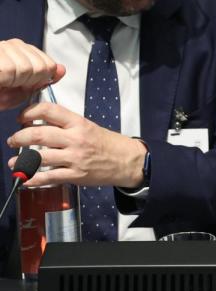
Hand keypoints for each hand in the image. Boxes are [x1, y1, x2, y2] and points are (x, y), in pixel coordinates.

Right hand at [0, 39, 65, 109]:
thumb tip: (62, 69)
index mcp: (22, 50)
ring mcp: (2, 48)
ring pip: (27, 68)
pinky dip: (5, 81)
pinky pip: (11, 70)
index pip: (49, 64)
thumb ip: (44, 78)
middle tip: (11, 86)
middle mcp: (11, 44)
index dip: (40, 80)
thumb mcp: (23, 89)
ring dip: (15, 83)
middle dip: (29, 83)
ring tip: (3, 84)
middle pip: (40, 66)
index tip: (24, 85)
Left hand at [6, 102, 146, 187]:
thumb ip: (65, 124)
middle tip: (13, 140)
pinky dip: (33, 179)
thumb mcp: (88, 126)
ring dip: (21, 160)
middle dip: (18, 137)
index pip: (48, 110)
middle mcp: (75, 139)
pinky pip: (48, 177)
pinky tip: (26, 179)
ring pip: (39, 157)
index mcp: (78, 123)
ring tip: (15, 161)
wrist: (127, 161)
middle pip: (38, 135)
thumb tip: (40, 122)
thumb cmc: (107, 143)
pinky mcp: (76, 175)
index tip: (22, 118)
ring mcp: (75, 158)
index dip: (29, 112)